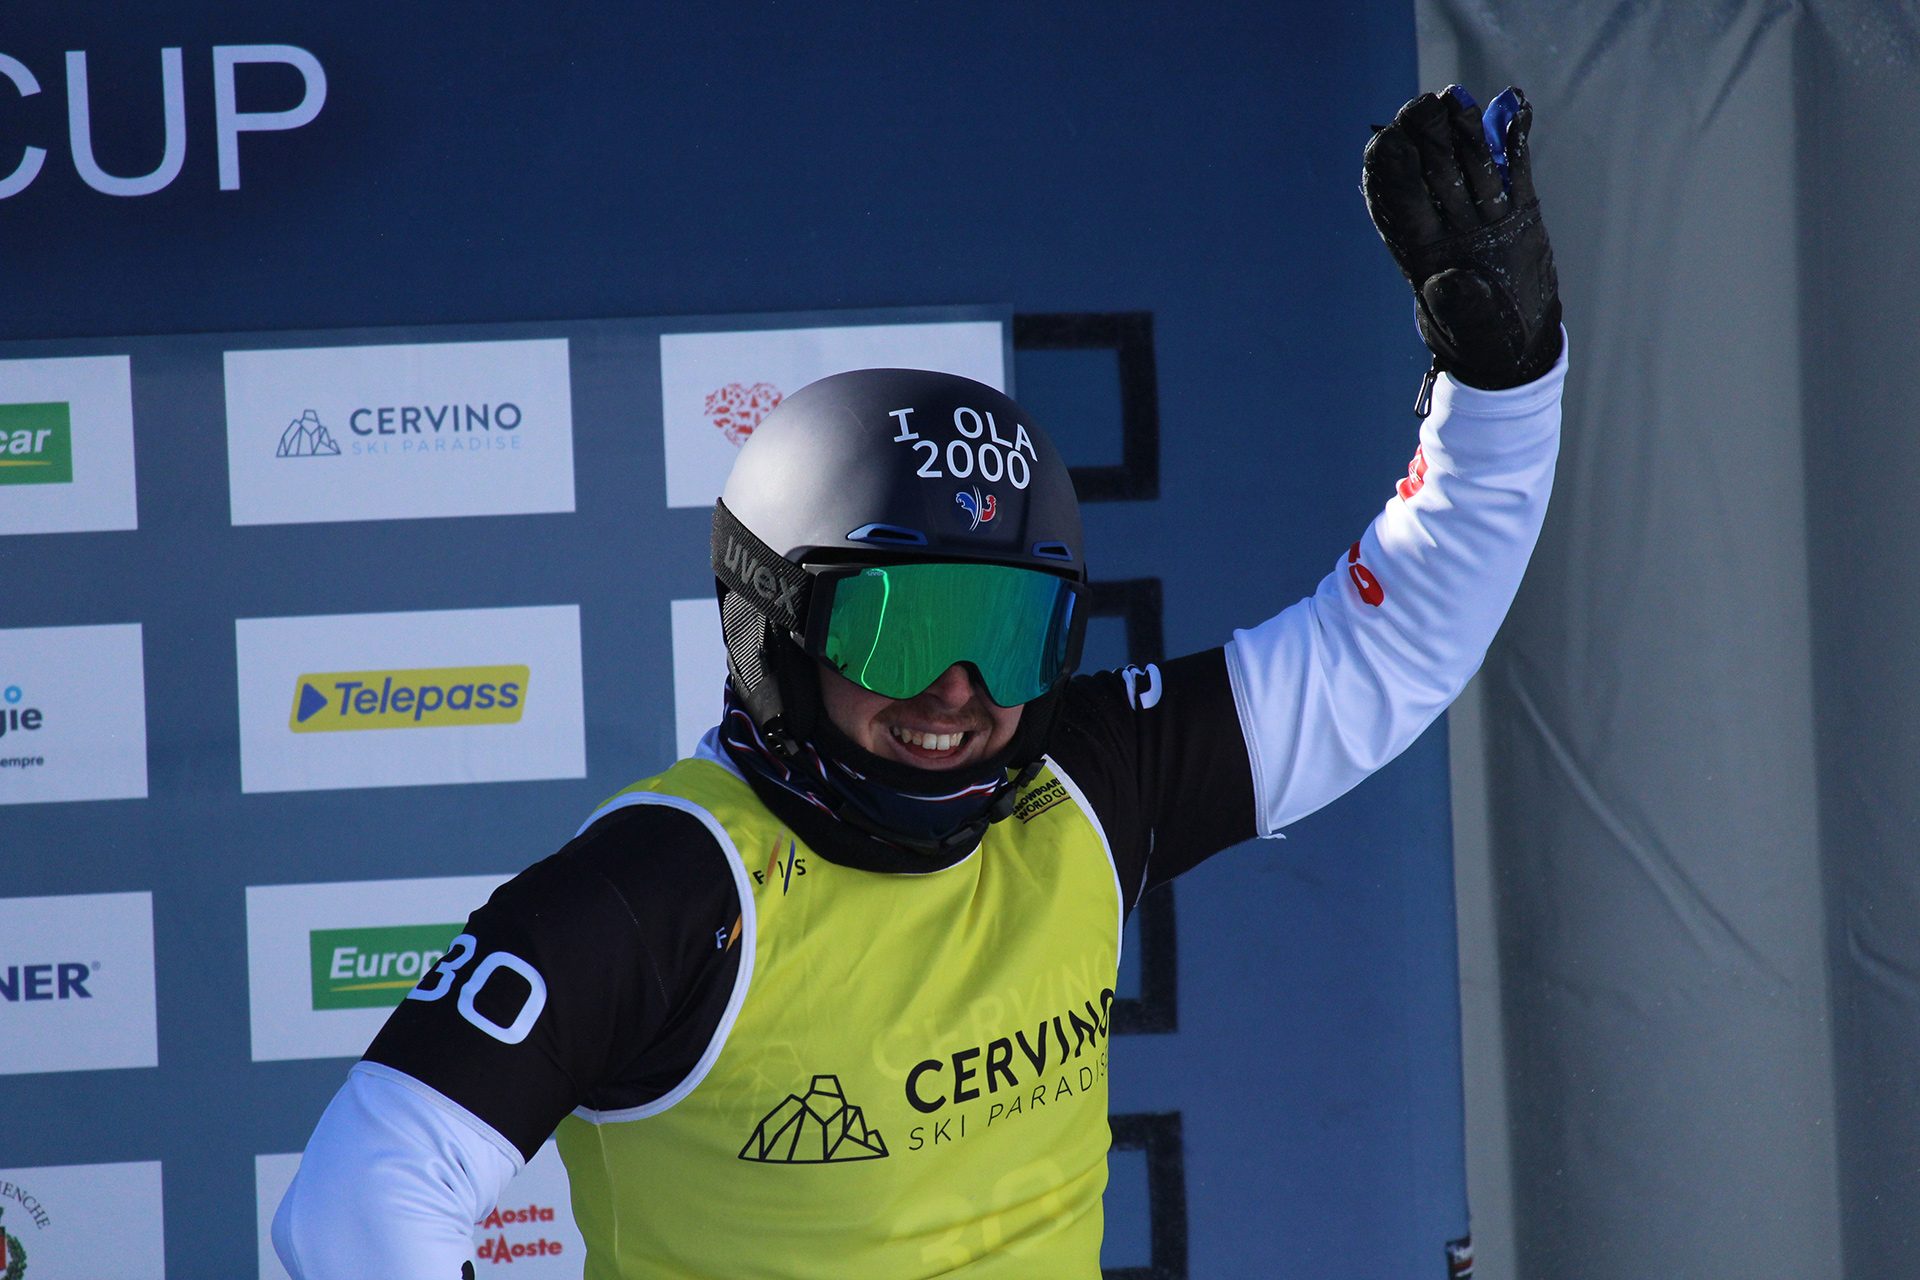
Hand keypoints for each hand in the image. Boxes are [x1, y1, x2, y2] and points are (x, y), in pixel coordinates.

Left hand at [1363, 86, 1560, 390]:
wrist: (1513, 344)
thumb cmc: (1479, 337)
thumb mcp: (1467, 326)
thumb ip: (1456, 303)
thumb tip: (1448, 280)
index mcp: (1421, 249)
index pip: (1396, 196)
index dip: (1390, 164)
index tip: (1391, 137)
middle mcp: (1446, 223)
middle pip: (1431, 170)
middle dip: (1427, 135)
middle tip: (1430, 105)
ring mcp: (1481, 213)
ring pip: (1470, 163)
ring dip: (1467, 130)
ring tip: (1462, 103)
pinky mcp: (1517, 210)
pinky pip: (1514, 170)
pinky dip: (1516, 139)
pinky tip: (1518, 109)